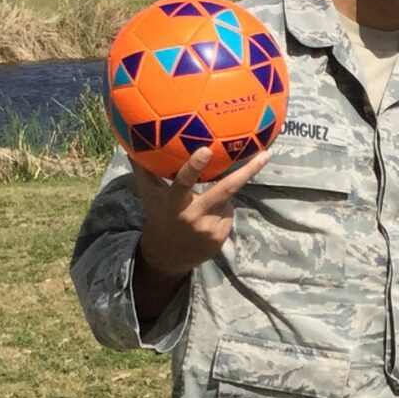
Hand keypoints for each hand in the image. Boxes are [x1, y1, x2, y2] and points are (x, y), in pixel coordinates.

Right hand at [130, 144, 271, 323]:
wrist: (167, 257)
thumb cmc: (158, 217)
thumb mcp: (148, 195)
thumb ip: (144, 169)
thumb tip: (133, 140)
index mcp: (175, 203)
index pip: (184, 182)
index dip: (194, 166)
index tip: (206, 149)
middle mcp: (195, 215)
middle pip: (226, 190)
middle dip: (247, 172)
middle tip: (265, 155)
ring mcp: (211, 228)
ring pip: (227, 199)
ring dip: (220, 195)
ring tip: (202, 205)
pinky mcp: (222, 236)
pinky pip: (228, 212)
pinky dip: (221, 209)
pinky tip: (207, 218)